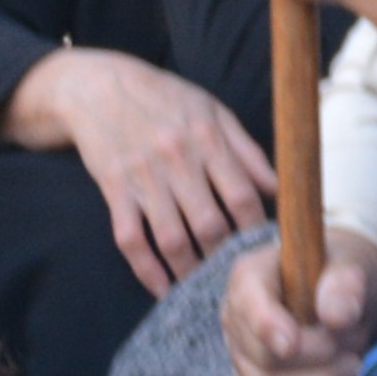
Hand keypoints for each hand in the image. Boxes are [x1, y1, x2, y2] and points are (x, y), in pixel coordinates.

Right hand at [0, 47, 274, 289]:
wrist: (97, 86)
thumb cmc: (164, 99)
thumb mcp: (212, 110)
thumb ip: (246, 150)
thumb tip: (279, 189)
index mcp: (207, 138)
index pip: (242, 196)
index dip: (257, 230)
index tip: (265, 251)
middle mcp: (177, 159)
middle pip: (210, 225)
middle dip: (225, 258)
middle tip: (236, 279)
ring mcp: (143, 177)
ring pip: (172, 239)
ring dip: (190, 272)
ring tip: (204, 289)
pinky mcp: (113, 189)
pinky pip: (130, 239)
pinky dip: (147, 270)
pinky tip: (163, 288)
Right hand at [222, 231, 376, 375]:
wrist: (347, 300)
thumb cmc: (344, 276)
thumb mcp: (354, 266)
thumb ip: (346, 284)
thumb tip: (338, 317)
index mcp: (251, 279)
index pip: (248, 307)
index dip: (267, 328)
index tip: (293, 346)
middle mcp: (237, 322)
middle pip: (263, 360)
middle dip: (319, 360)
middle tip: (356, 347)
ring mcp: (242, 360)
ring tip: (353, 366)